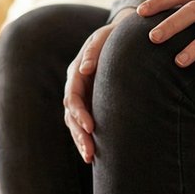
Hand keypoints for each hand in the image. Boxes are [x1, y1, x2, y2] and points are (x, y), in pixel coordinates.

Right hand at [63, 9, 131, 163]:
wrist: (123, 36)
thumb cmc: (114, 36)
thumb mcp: (104, 37)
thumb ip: (94, 52)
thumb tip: (84, 69)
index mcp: (76, 72)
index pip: (72, 97)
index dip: (79, 113)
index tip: (90, 127)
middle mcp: (76, 86)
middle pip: (71, 115)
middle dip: (79, 134)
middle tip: (89, 153)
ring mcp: (83, 96)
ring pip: (76, 123)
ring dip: (81, 140)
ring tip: (90, 158)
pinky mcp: (92, 103)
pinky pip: (85, 124)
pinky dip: (87, 138)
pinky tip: (94, 154)